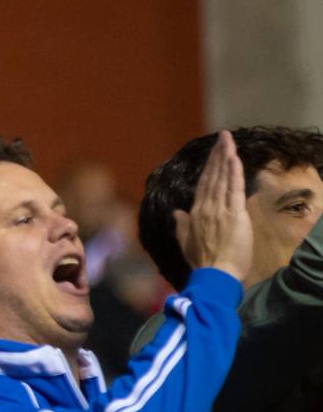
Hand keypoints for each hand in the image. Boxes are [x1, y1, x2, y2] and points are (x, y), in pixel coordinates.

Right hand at [174, 130, 253, 281]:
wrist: (215, 275)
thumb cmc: (203, 262)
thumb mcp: (186, 242)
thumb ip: (182, 225)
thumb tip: (176, 213)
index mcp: (195, 213)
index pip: (203, 184)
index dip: (209, 167)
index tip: (214, 153)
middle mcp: (205, 207)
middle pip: (212, 176)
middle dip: (217, 154)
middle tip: (223, 136)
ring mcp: (219, 209)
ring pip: (222, 178)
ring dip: (226, 157)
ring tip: (229, 140)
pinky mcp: (234, 213)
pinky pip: (234, 188)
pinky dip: (234, 172)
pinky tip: (234, 158)